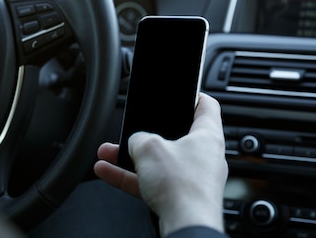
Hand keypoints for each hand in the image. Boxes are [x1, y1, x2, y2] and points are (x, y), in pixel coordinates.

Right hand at [94, 93, 227, 235]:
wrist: (187, 226)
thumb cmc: (182, 187)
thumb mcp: (149, 147)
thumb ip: (138, 138)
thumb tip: (135, 143)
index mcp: (207, 135)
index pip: (207, 106)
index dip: (194, 95)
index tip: (183, 91)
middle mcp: (204, 156)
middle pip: (176, 135)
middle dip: (147, 134)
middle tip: (132, 129)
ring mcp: (193, 178)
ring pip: (159, 161)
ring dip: (133, 157)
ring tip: (108, 153)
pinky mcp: (182, 197)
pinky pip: (153, 181)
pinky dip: (132, 177)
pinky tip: (109, 172)